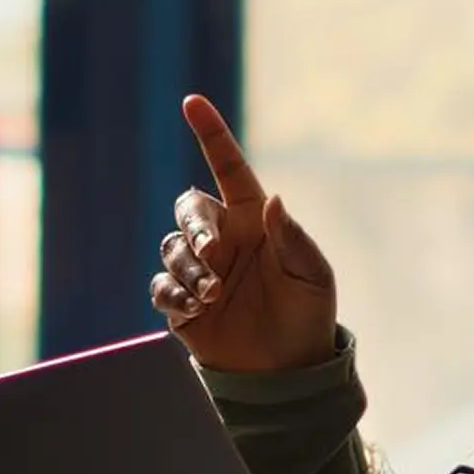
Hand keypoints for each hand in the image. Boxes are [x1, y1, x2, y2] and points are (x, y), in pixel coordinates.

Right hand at [151, 95, 338, 372]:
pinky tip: (194, 310)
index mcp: (253, 220)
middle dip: (195, 227)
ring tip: (213, 296)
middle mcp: (222, 238)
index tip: (192, 102)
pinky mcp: (181, 304)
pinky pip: (161, 286)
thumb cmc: (308, 316)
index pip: (228, 167)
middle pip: (189, 209)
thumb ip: (292, 238)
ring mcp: (200, 271)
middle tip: (213, 255)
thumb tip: (271, 199)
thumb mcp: (313, 277)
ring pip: (172, 248)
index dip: (211, 133)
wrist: (288, 372)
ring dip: (188, 269)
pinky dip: (172, 294)